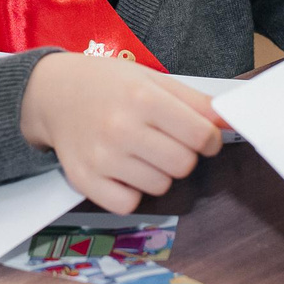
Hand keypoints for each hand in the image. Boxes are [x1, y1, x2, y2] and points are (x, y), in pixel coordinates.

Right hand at [18, 53, 223, 212]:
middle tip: (164, 141)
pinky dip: (132, 192)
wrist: (52, 93)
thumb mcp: (153, 79)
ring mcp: (101, 157)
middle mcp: (121, 128)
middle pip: (183, 165)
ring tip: (139, 152)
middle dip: (182, 156)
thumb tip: (231, 121)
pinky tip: (122, 170)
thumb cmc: (109, 85)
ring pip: (160, 186)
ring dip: (157, 173)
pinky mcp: (84, 180)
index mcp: (143, 98)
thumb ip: (195, 102)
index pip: (202, 136)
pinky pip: (129, 204)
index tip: (198, 135)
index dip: (208, 140)